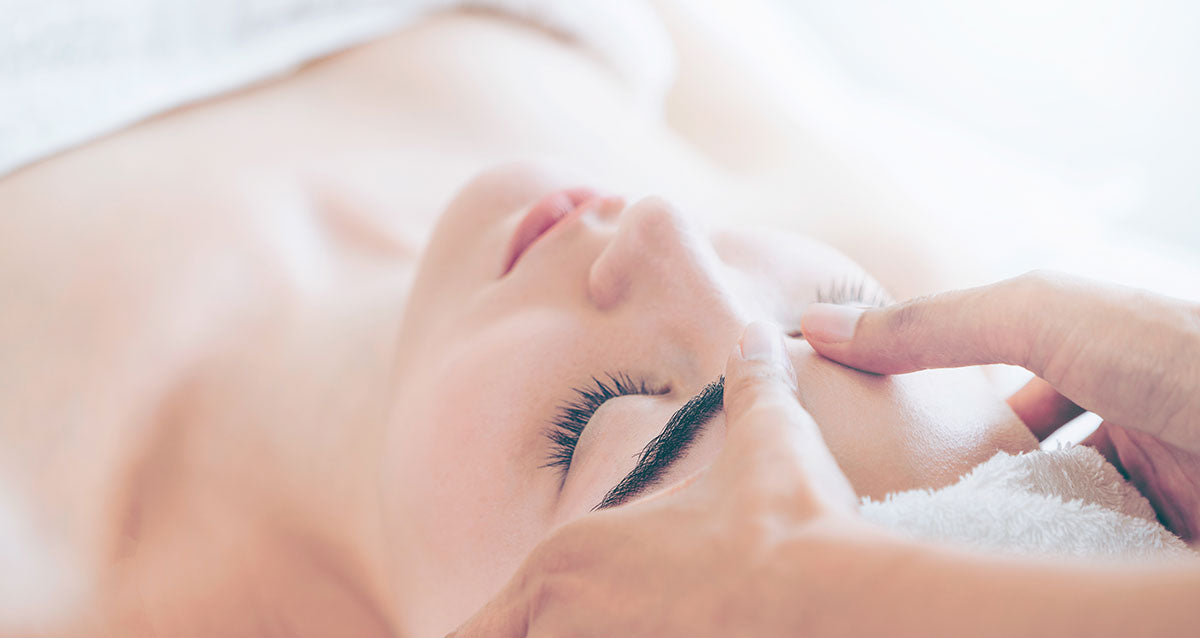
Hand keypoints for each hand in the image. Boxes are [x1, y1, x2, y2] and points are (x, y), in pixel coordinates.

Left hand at [449, 321, 863, 636]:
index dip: (502, 635)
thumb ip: (750, 386)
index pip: (486, 626)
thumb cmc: (785, 522)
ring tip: (647, 627)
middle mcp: (561, 617)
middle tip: (604, 624)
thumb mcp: (766, 439)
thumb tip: (758, 338)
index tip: (527, 631)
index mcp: (567, 558)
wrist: (823, 596)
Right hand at [800, 270, 1199, 539]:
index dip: (956, 423)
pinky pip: (1102, 564)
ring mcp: (1167, 494)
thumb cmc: (1179, 356)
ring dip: (1022, 540)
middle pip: (1038, 467)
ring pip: (1070, 527)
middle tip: (909, 521)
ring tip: (953, 559)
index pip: (1017, 400)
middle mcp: (1142, 428)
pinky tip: (1021, 581)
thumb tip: (817, 329)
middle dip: (981, 492)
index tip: (892, 455)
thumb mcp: (1041, 317)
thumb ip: (935, 326)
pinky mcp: (1170, 551)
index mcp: (1112, 364)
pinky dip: (1065, 573)